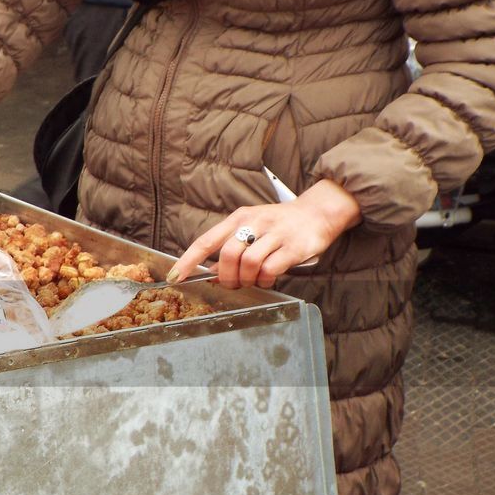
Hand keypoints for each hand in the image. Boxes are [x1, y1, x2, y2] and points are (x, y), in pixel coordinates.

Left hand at [167, 180, 361, 288]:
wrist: (319, 211)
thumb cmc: (280, 224)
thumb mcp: (252, 228)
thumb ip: (231, 248)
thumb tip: (208, 273)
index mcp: (239, 217)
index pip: (206, 241)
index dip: (188, 261)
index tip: (175, 277)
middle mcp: (254, 222)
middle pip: (227, 255)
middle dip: (226, 276)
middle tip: (233, 283)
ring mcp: (275, 234)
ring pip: (248, 263)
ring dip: (247, 279)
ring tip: (254, 280)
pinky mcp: (293, 247)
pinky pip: (270, 269)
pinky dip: (265, 279)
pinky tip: (268, 279)